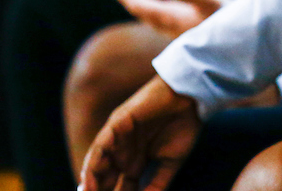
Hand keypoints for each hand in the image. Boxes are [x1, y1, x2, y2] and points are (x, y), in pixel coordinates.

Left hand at [78, 75, 199, 190]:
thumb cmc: (182, 126)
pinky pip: (102, 142)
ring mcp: (118, 137)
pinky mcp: (118, 122)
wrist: (190, 99)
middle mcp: (122, 151)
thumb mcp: (170, 162)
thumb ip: (157, 184)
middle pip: (104, 177)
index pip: (118, 187)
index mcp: (134, 161)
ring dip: (92, 179)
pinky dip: (96, 158)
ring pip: (98, 161)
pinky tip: (93, 171)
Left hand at [109, 0, 234, 38]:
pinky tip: (170, 14)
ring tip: (138, 1)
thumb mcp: (211, 3)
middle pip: (150, 15)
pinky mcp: (199, 37)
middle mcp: (179, 31)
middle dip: (135, 3)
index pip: (146, 9)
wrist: (256, 51)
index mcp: (177, 21)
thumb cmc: (235, 26)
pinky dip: (165, 15)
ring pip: (161, 22)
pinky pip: (174, 25)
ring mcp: (188, 36)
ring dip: (148, 10)